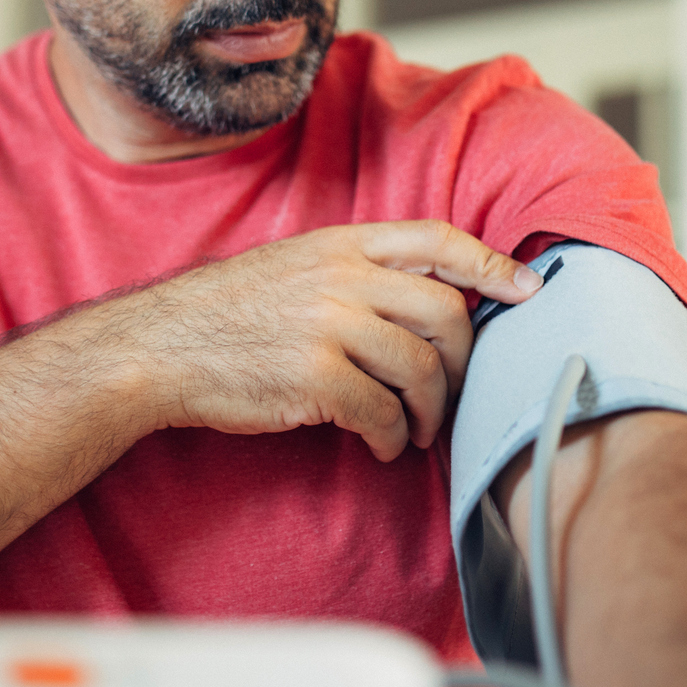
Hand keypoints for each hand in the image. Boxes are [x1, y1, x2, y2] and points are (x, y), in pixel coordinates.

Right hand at [101, 220, 542, 460]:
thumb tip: (428, 298)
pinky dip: (392, 437)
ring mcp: (329, 326)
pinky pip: (382, 412)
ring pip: (421, 368)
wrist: (159, 348)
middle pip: (446, 312)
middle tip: (452, 392)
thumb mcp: (293, 266)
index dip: (491, 263)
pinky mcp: (315, 378)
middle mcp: (341, 277)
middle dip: (463, 361)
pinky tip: (381, 445)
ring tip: (416, 430)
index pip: (437, 240)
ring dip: (430, 410)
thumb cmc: (228, 315)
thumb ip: (356, 272)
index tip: (527, 288)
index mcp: (341, 244)